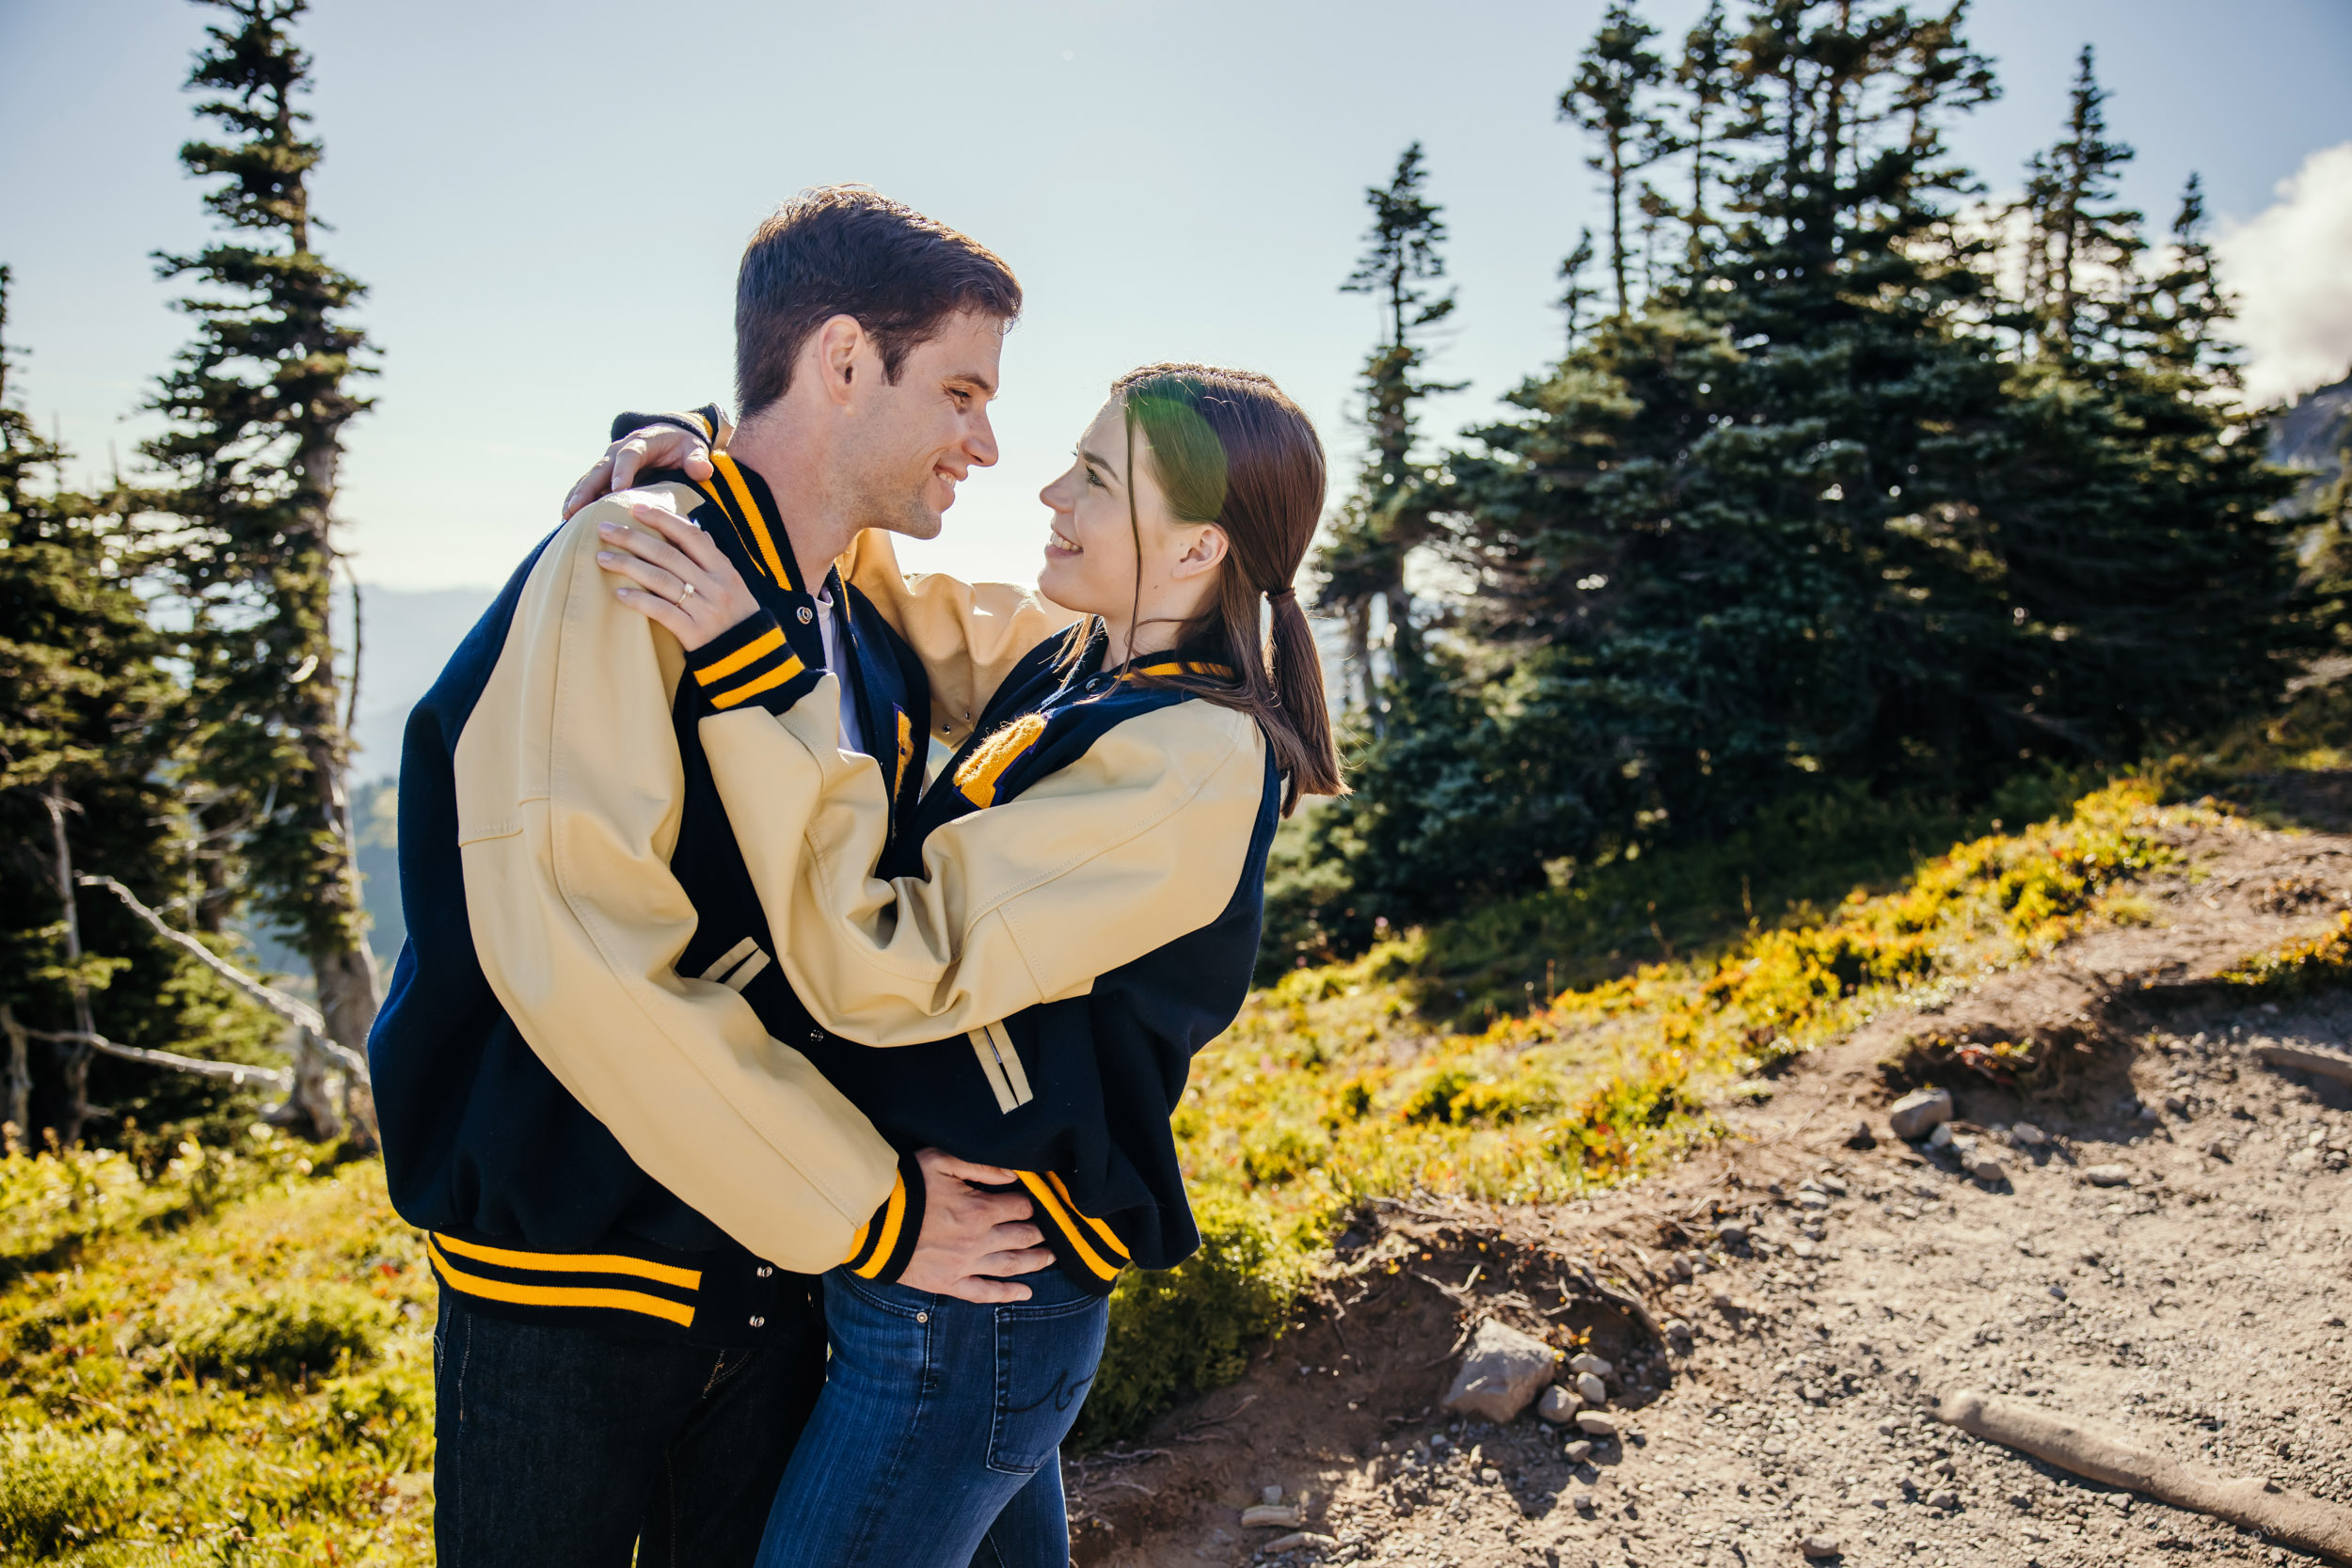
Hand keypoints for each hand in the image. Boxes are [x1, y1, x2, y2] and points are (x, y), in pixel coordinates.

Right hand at [562, 425, 714, 520]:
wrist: (670, 437)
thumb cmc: (683, 446)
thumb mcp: (694, 448)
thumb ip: (697, 458)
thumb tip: (702, 470)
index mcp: (642, 443)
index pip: (630, 455)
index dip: (623, 471)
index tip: (619, 489)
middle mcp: (619, 451)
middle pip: (601, 468)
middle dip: (589, 487)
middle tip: (579, 507)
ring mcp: (609, 463)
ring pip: (589, 478)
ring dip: (577, 496)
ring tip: (567, 516)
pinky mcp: (605, 475)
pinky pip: (588, 486)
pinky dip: (577, 499)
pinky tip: (568, 518)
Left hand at [595, 496, 761, 651]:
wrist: (752, 659)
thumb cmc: (738, 617)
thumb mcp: (733, 583)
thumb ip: (712, 557)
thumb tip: (695, 527)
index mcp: (724, 570)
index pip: (690, 535)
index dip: (662, 519)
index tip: (636, 508)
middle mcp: (714, 586)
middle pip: (667, 555)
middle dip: (632, 538)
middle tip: (604, 528)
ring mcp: (704, 610)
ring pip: (660, 580)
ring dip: (628, 566)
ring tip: (602, 558)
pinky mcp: (694, 633)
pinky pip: (662, 612)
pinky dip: (640, 601)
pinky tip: (620, 593)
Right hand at [897, 1148, 1053, 1303]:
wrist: (870, 1221)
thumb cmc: (905, 1186)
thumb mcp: (941, 1160)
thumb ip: (981, 1166)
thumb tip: (1014, 1175)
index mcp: (980, 1209)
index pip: (1021, 1207)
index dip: (1031, 1203)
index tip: (1036, 1202)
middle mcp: (979, 1240)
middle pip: (1023, 1237)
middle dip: (1040, 1233)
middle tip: (1052, 1231)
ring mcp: (965, 1265)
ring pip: (1011, 1265)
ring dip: (1035, 1262)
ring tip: (1050, 1258)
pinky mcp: (949, 1282)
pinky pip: (984, 1293)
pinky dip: (1007, 1294)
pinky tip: (1025, 1293)